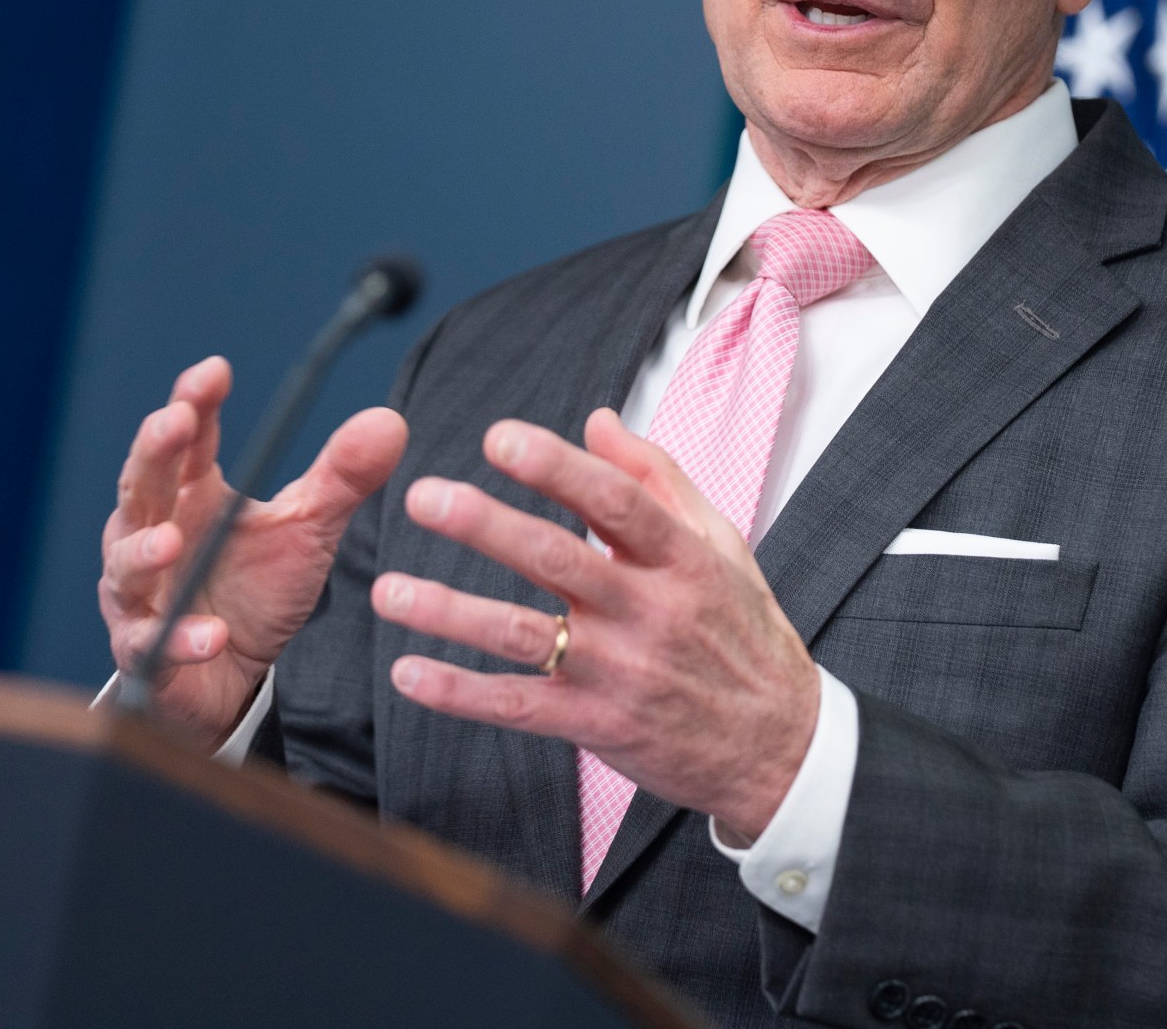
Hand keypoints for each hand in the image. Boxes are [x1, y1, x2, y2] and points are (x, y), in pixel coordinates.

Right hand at [99, 356, 406, 750]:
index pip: (188, 440)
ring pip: (127, 566)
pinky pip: (153, 645)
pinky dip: (179, 640)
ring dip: (144, 552)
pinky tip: (211, 637)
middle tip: (174, 422)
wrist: (235, 677)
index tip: (215, 370)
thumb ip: (341, 476)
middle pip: (141, 485)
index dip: (195, 402)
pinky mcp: (146, 653)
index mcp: (191, 494)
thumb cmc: (257, 589)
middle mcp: (153, 534)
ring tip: (170, 541)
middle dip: (154, 452)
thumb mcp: (307, 528)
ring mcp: (142, 595)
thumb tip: (389, 420)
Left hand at [373, 408, 819, 837]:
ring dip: (452, 612)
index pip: (616, 502)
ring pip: (526, 636)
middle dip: (488, 527)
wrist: (778, 746)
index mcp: (682, 558)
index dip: (557, 468)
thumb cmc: (743, 632)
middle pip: (560, 560)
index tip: (500, 438)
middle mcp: (651, 612)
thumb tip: (597, 420)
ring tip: (388, 590)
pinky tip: (409, 673)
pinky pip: (519, 707)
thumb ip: (658, 478)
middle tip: (424, 497)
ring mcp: (623, 673)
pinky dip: (461, 693)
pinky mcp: (599, 725)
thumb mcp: (722, 545)